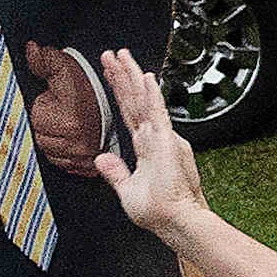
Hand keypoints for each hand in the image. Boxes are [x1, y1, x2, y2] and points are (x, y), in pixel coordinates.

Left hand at [20, 41, 105, 173]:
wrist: (124, 101)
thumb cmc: (94, 88)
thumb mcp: (67, 68)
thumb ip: (45, 60)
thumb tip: (32, 48)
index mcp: (70, 123)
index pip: (37, 123)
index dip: (44, 109)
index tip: (57, 102)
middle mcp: (79, 145)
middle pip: (43, 140)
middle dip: (50, 126)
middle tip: (65, 113)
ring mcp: (85, 157)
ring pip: (54, 154)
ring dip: (58, 141)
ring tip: (70, 125)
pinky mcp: (89, 166)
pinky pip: (66, 166)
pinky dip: (68, 155)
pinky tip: (74, 140)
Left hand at [91, 51, 204, 235]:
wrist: (175, 222)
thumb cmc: (158, 212)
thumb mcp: (127, 190)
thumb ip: (115, 172)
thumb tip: (101, 158)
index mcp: (146, 148)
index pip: (129, 113)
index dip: (119, 92)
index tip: (110, 74)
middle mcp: (155, 138)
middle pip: (134, 101)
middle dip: (122, 76)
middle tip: (113, 55)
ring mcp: (162, 138)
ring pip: (142, 100)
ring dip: (130, 77)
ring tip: (120, 56)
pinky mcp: (167, 141)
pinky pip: (157, 112)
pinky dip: (151, 94)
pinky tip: (145, 76)